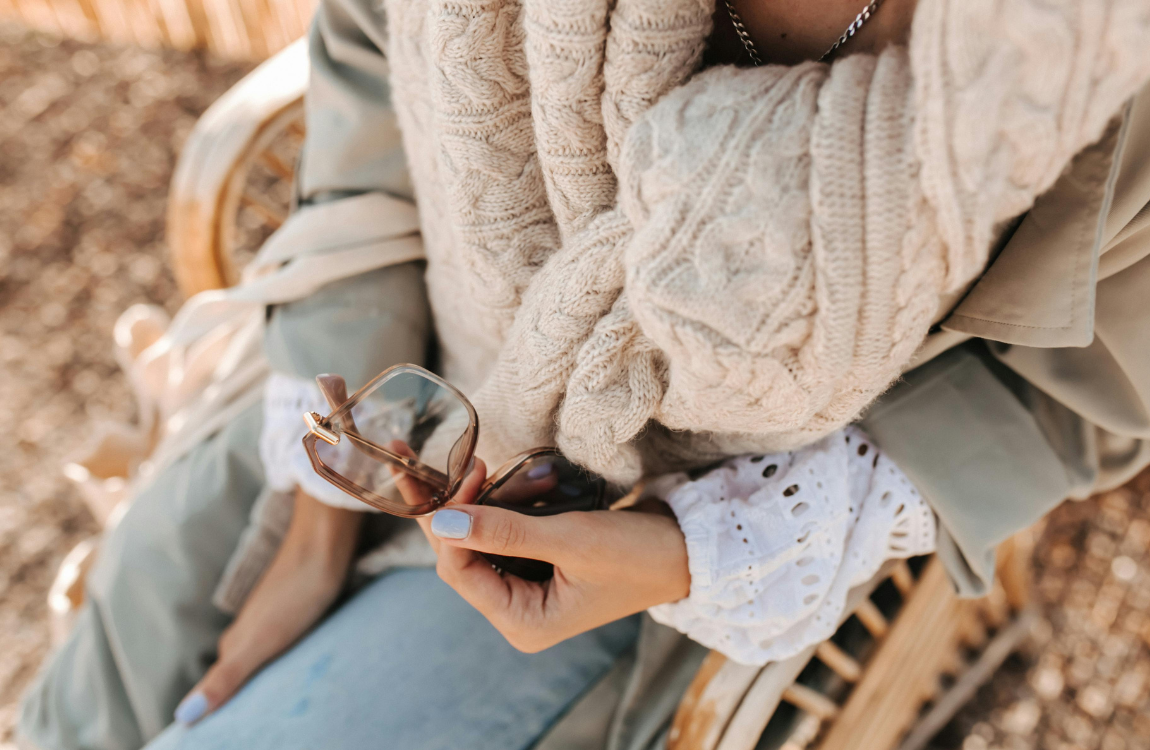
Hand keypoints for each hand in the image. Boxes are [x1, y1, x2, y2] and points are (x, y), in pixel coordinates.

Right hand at [174, 488, 361, 724]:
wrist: (324, 545)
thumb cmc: (295, 594)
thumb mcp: (261, 642)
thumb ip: (227, 677)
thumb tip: (184, 716)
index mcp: (237, 639)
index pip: (219, 680)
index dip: (215, 702)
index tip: (211, 724)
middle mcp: (249, 625)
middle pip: (237, 665)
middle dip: (237, 688)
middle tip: (244, 714)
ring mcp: (272, 612)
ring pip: (260, 649)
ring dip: (262, 670)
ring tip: (269, 692)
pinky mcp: (297, 603)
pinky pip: (284, 636)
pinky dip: (283, 652)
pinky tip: (295, 656)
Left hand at [406, 461, 690, 652]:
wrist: (687, 549)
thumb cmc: (636, 554)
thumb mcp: (571, 539)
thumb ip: (504, 530)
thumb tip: (441, 522)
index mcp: (522, 622)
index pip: (459, 570)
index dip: (451, 522)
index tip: (468, 473)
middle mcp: (518, 611)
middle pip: (463, 554)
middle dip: (463, 508)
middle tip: (467, 462)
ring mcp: (527, 588)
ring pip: (483, 538)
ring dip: (493, 502)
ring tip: (519, 475)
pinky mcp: (539, 565)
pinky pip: (506, 531)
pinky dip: (512, 505)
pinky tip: (528, 483)